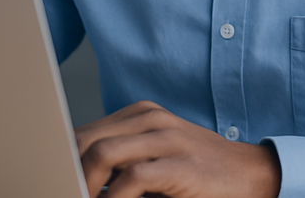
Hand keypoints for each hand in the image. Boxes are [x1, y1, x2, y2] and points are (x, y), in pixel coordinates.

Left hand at [74, 100, 281, 197]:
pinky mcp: (182, 165)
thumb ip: (121, 160)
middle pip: (85, 139)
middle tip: (63, 190)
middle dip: (67, 171)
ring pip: (102, 154)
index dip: (62, 160)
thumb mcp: (156, 156)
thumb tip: (75, 175)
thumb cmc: (199, 170)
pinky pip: (133, 178)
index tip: (54, 180)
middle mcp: (151, 118)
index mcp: (140, 114)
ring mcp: (168, 139)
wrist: (251, 174)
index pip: (83, 131)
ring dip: (84, 184)